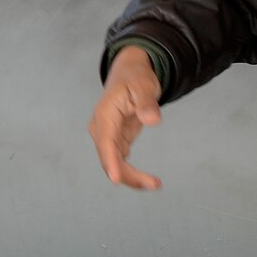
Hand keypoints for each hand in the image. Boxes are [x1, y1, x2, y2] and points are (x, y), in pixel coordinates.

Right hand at [89, 46, 164, 190]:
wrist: (129, 72)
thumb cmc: (135, 77)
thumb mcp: (143, 85)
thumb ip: (147, 103)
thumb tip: (153, 120)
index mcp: (104, 115)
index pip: (105, 142)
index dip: (110, 161)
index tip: (116, 179)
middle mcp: (102, 129)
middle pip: (109, 158)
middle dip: (128, 175)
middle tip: (153, 184)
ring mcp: (108, 137)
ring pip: (115, 164)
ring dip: (132, 177)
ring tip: (154, 184)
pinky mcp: (116, 141)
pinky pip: (121, 162)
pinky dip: (133, 172)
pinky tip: (147, 180)